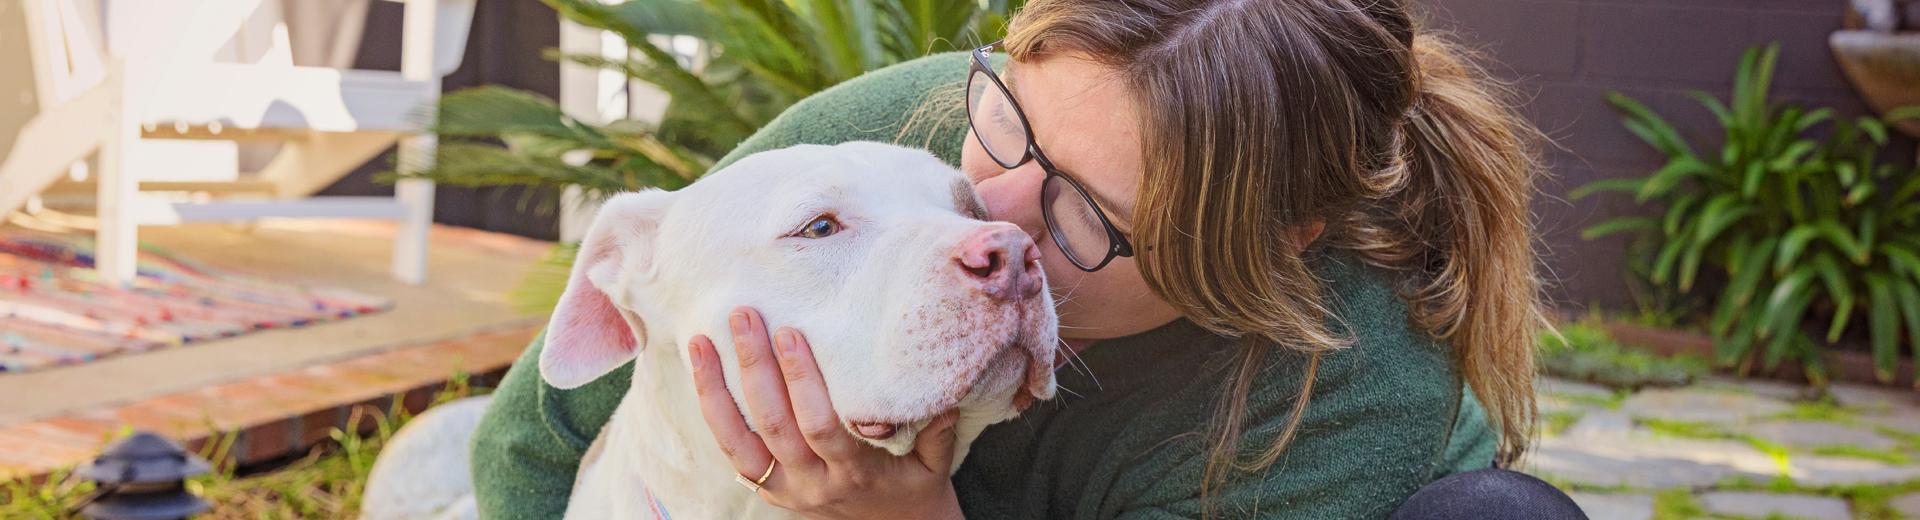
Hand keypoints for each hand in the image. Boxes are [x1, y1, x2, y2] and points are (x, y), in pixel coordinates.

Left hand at [687, 307, 965, 519]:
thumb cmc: (915, 488)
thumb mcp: (935, 464)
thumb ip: (937, 428)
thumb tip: (946, 386)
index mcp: (854, 473)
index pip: (820, 425)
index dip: (801, 381)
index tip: (791, 333)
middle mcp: (812, 483)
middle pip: (774, 425)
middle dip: (755, 368)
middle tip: (745, 316)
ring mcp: (785, 488)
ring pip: (737, 441)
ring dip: (716, 388)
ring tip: (700, 341)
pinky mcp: (767, 487)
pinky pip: (731, 451)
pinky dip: (713, 411)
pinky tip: (702, 372)